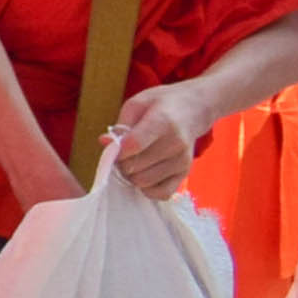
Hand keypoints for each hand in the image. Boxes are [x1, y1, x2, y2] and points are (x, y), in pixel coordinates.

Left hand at [105, 80, 211, 195]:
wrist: (193, 109)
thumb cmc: (160, 104)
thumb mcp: (137, 104)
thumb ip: (120, 125)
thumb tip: (104, 142)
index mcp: (162, 122)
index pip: (134, 145)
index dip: (118, 151)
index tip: (115, 148)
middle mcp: (175, 143)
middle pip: (136, 167)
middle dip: (122, 163)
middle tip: (123, 155)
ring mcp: (182, 160)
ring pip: (144, 182)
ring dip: (132, 176)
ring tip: (134, 162)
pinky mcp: (185, 173)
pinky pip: (162, 193)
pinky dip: (148, 188)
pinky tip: (145, 174)